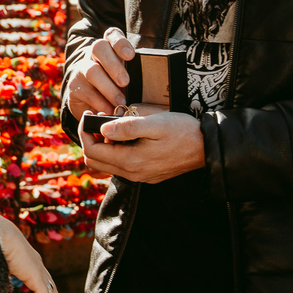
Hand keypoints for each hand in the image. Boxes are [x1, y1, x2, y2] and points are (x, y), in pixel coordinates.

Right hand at [66, 27, 136, 119]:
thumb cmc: (115, 87)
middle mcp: (92, 55)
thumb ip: (134, 76)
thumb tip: (148, 86)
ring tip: (121, 102)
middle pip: (99, 47)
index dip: (120, 43)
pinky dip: (100, 103)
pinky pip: (86, 92)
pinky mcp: (73, 86)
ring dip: (108, 88)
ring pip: (91, 71)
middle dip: (114, 65)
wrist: (90, 101)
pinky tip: (109, 110)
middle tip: (125, 82)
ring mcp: (81, 69)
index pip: (112, 35)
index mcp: (109, 48)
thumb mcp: (125, 78)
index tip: (130, 55)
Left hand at [79, 109, 204, 183]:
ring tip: (112, 125)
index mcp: (130, 161)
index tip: (89, 116)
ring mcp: (140, 176)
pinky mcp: (148, 175)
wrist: (207, 147)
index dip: (85, 132)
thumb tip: (103, 128)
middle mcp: (132, 173)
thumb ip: (127, 127)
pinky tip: (126, 136)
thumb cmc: (182, 131)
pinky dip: (116, 151)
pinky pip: (122, 166)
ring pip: (108, 164)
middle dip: (90, 140)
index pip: (92, 151)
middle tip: (97, 120)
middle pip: (96, 161)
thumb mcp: (154, 123)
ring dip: (103, 146)